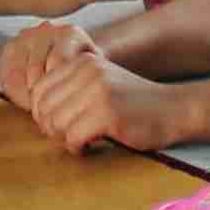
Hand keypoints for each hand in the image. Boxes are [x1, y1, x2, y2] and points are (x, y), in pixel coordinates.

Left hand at [1, 22, 164, 156]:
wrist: (174, 109)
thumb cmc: (134, 103)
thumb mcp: (100, 84)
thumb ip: (70, 88)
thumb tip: (36, 111)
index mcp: (82, 61)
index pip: (39, 90)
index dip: (43, 113)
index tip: (60, 125)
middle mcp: (87, 72)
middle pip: (43, 109)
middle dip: (51, 128)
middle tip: (69, 137)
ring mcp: (98, 91)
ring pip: (55, 124)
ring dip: (64, 139)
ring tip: (81, 141)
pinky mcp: (108, 114)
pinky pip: (73, 137)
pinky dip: (77, 148)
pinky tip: (91, 146)